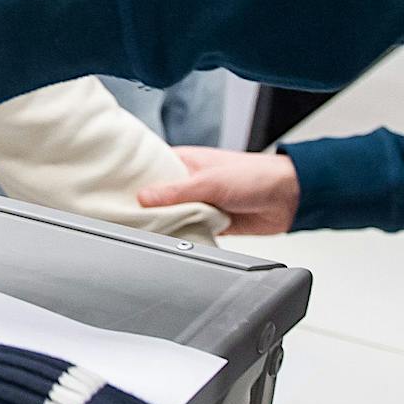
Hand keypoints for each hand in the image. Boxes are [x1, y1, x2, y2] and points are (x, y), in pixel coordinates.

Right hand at [138, 146, 300, 235]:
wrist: (289, 199)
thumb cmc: (256, 175)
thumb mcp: (210, 181)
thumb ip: (176, 191)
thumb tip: (143, 197)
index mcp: (186, 162)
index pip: (151, 169)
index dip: (134, 179)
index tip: (114, 190)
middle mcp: (190, 182)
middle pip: (159, 197)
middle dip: (148, 207)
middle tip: (125, 217)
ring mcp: (201, 202)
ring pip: (174, 215)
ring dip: (168, 223)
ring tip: (144, 230)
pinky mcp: (212, 222)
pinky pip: (190, 230)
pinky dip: (184, 235)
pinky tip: (172, 241)